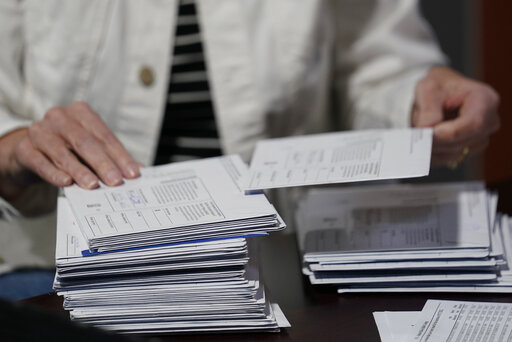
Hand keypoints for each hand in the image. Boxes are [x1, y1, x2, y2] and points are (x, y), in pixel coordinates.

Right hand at [0, 102, 139, 192]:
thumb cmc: (67, 148)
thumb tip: (137, 171)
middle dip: (103, 163)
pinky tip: (65, 183)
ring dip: (80, 171)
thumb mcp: (89, 149)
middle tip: (116, 181)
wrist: (30, 152)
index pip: (105, 136)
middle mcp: (60, 118)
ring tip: (93, 185)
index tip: (133, 173)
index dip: (120, 156)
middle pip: (86, 142)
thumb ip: (111, 157)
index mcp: (81, 113)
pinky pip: (41, 162)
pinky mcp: (25, 149)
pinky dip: (54, 173)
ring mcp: (40, 132)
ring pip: (63, 152)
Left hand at [411, 66, 499, 166]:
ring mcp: (480, 138)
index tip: (430, 133)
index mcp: (485, 100)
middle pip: (463, 142)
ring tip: (420, 135)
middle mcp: (488, 122)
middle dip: (437, 141)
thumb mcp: (428, 90)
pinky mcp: (469, 150)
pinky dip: (434, 154)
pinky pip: (450, 160)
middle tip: (417, 135)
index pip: (473, 124)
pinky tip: (425, 143)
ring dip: (433, 149)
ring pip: (456, 154)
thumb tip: (426, 129)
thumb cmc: (437, 87)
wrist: (437, 94)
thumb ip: (428, 110)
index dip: (450, 133)